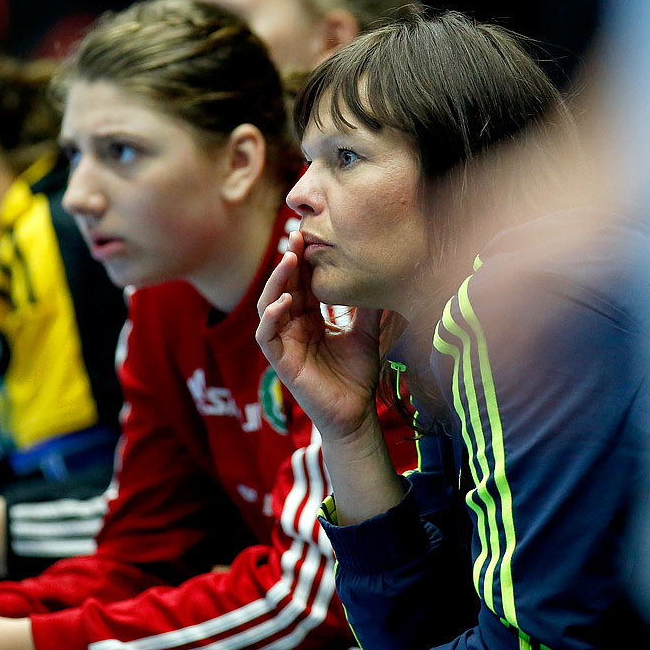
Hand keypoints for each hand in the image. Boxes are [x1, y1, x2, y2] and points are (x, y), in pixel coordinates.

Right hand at [256, 229, 383, 443]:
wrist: (356, 415)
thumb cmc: (357, 376)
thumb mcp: (366, 332)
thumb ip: (366, 306)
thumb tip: (382, 274)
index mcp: (309, 318)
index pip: (301, 283)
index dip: (304, 260)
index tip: (311, 234)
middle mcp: (293, 327)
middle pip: (283, 287)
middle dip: (288, 261)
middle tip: (297, 235)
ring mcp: (284, 344)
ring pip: (269, 306)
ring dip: (277, 282)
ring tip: (289, 260)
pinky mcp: (280, 362)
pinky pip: (267, 336)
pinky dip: (271, 318)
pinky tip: (283, 303)